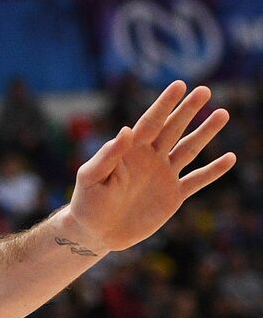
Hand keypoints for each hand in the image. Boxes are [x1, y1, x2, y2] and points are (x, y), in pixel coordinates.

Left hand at [66, 82, 235, 252]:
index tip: (179, 85)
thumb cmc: (87, 202)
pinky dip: (213, 171)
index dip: (164, 104)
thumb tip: (126, 129)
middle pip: (173, 129)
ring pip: (189, 149)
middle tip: (205, 90)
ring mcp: (163, 175)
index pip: (150, 122)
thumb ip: (108, 155)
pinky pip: (197, 181)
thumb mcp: (90, 177)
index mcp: (130, 150)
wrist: (96, 232)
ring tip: (222, 113)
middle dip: (188, 110)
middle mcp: (150, 158)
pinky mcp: (173, 196)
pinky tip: (230, 158)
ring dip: (206, 133)